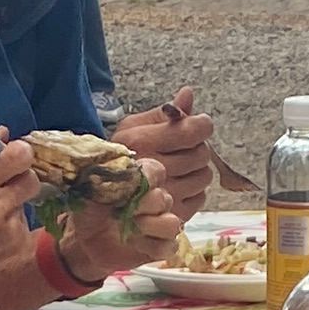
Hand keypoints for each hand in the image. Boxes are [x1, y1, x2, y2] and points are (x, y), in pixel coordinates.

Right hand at [0, 132, 39, 286]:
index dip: (18, 154)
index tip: (12, 158)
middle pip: (31, 178)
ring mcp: (7, 228)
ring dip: (14, 200)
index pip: (18, 156)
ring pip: (27, 200)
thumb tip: (2, 132)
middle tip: (7, 182)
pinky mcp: (16, 245)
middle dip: (21, 176)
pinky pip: (23, 222)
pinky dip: (12, 223)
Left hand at [68, 176, 178, 277]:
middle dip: (142, 205)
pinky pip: (169, 247)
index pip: (156, 171)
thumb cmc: (88, 212)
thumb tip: (125, 173)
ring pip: (172, 224)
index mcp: (141, 181)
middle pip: (164, 199)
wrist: (80, 241)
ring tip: (129, 230)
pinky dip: (152, 247)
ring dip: (150, 226)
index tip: (128, 186)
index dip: (147, 178)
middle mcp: (155, 201)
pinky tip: (133, 244)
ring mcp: (159, 225)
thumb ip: (108, 178)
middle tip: (119, 212)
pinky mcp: (160, 248)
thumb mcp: (90, 190)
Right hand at [115, 91, 214, 218]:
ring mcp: (163, 196)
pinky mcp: (171, 216)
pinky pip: (200, 198)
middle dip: (197, 148)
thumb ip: (164, 113)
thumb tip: (188, 93)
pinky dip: (194, 192)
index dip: (202, 125)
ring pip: (204, 176)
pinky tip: (178, 186)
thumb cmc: (122, 158)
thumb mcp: (134, 129)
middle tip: (183, 149)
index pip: (192, 131)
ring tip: (180, 169)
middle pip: (202, 153)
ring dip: (197, 170)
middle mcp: (153, 169)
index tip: (198, 125)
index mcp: (142, 142)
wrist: (103, 202)